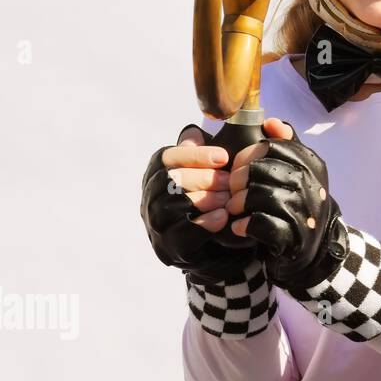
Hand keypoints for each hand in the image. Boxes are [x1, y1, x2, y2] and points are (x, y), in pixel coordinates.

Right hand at [139, 124, 255, 283]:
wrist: (215, 247)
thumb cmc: (210, 200)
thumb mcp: (206, 174)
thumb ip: (201, 154)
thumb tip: (193, 133)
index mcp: (156, 174)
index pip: (167, 157)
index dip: (195, 155)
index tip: (223, 157)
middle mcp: (150, 198)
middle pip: (168, 180)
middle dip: (203, 178)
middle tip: (230, 182)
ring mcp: (156, 224)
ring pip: (170, 205)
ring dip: (203, 199)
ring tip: (227, 199)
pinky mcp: (169, 247)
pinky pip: (180, 233)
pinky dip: (202, 223)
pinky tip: (221, 217)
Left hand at [221, 118, 346, 292]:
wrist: (316, 246)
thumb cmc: (301, 203)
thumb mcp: (302, 170)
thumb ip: (288, 144)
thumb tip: (271, 122)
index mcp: (311, 164)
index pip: (271, 146)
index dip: (247, 155)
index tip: (239, 166)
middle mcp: (310, 185)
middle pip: (259, 170)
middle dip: (237, 180)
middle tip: (233, 191)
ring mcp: (303, 210)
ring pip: (256, 195)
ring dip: (237, 203)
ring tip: (234, 208)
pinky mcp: (291, 235)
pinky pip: (258, 223)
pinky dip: (243, 225)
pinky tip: (240, 226)